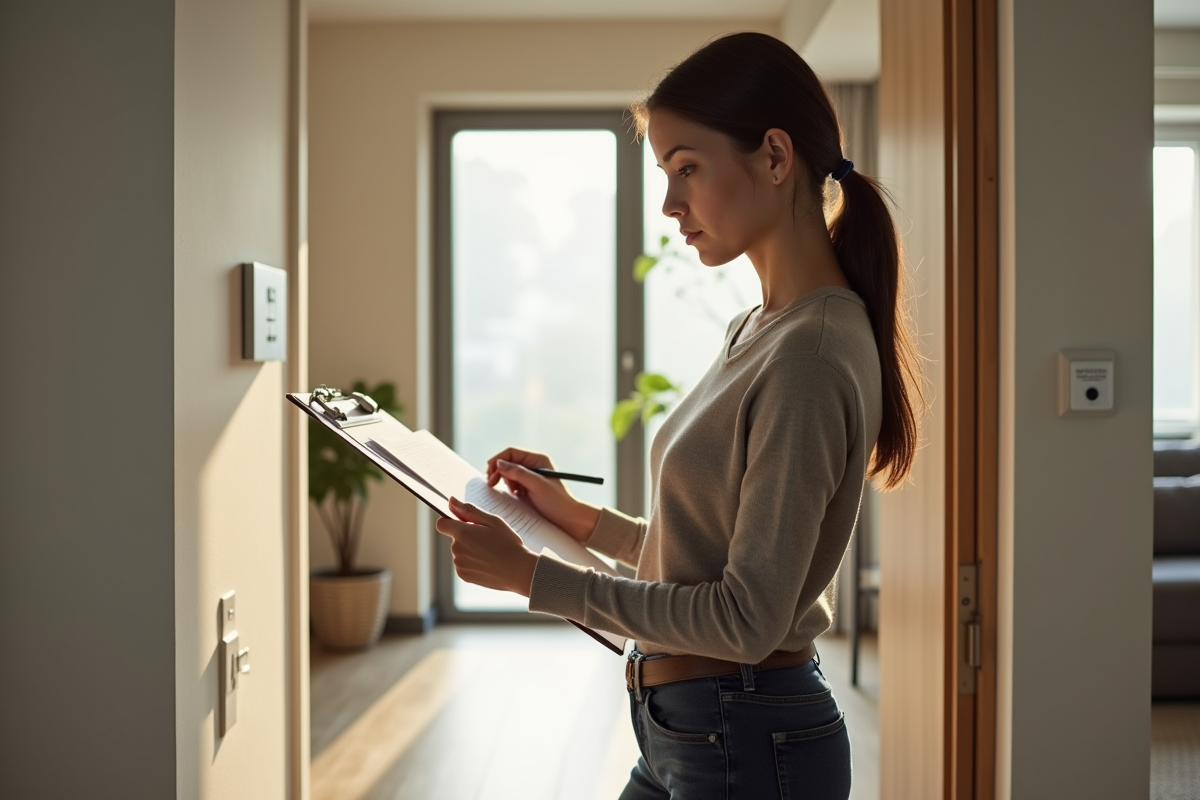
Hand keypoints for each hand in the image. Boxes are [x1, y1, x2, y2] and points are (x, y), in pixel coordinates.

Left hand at [435, 497, 537, 596]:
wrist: (518, 571)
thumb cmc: (508, 543)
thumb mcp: (492, 521)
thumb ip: (469, 510)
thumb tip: (451, 501)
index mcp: (462, 533)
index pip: (442, 524)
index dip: (450, 521)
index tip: (463, 523)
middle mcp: (457, 549)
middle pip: (454, 538)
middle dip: (466, 535)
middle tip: (487, 539)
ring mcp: (459, 564)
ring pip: (460, 551)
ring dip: (469, 549)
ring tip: (490, 552)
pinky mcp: (464, 575)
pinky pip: (463, 564)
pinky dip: (472, 562)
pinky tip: (487, 562)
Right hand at [485, 447, 600, 542]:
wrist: (569, 519)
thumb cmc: (557, 501)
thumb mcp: (537, 485)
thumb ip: (518, 472)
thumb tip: (499, 463)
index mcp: (537, 459)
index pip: (511, 453)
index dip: (498, 461)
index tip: (490, 474)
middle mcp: (534, 465)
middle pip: (508, 462)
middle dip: (499, 471)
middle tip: (491, 483)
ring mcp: (531, 476)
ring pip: (509, 473)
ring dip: (505, 481)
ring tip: (512, 492)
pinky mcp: (529, 488)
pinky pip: (514, 483)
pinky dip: (510, 488)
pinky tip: (515, 495)